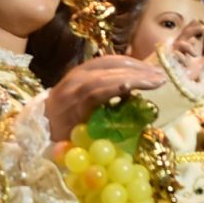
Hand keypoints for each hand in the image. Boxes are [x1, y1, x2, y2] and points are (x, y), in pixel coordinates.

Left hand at [44, 56, 165, 142]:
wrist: (42, 121)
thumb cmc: (63, 137)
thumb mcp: (79, 142)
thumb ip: (100, 138)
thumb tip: (128, 142)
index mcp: (71, 105)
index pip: (98, 90)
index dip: (123, 85)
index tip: (147, 85)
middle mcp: (72, 84)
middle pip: (106, 73)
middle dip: (136, 73)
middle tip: (161, 79)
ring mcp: (76, 73)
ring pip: (107, 63)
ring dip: (135, 66)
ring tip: (157, 73)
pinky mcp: (81, 68)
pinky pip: (105, 60)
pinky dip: (125, 62)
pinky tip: (141, 67)